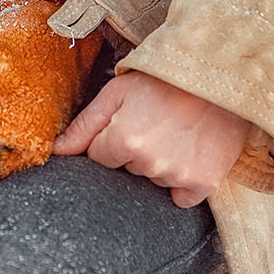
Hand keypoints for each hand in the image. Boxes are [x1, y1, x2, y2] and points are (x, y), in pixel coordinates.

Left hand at [52, 72, 248, 206]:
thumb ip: (84, 126)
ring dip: (159, 163)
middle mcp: (151, 163)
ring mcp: (179, 175)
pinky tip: (188, 154)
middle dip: (134, 150)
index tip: (130, 121)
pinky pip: (180, 197)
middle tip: (155, 122)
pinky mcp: (205, 183)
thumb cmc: (164, 79)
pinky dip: (182, 181)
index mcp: (125, 140)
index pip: (99, 157)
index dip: (111, 139)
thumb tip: (56, 152)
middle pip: (127, 169)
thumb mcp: (117, 92)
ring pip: (153, 180)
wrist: (218, 75)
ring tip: (174, 132)